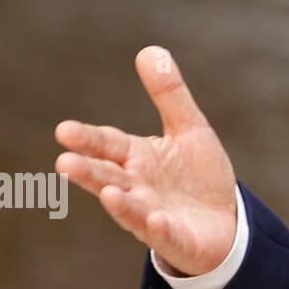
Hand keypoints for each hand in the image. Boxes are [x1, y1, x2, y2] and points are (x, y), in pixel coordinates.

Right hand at [54, 46, 237, 276]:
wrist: (225, 221)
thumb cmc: (198, 174)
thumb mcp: (189, 128)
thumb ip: (169, 94)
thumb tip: (149, 49)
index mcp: (137, 158)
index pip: (108, 144)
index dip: (88, 138)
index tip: (63, 130)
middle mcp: (138, 187)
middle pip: (108, 176)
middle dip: (88, 171)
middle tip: (64, 162)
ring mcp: (153, 216)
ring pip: (131, 209)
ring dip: (120, 202)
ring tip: (107, 191)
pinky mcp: (176, 239)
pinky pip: (166, 235)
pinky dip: (160, 228)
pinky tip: (158, 219)